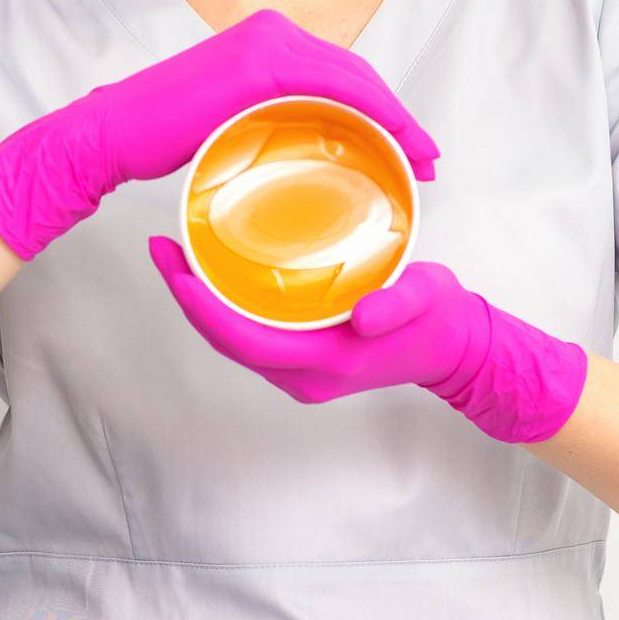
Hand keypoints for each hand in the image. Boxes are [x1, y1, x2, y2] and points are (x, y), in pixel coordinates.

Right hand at [0, 9, 440, 261]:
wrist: (108, 135)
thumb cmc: (159, 137)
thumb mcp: (225, 120)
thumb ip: (262, 116)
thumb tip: (294, 144)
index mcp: (262, 38)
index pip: (339, 72)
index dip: (383, 108)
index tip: (410, 148)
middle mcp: (269, 30)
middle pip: (355, 73)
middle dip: (399, 115)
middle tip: (426, 159)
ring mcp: (264, 42)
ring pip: (354, 79)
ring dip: (395, 117)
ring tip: (419, 161)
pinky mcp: (257, 65)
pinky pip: (335, 86)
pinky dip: (372, 111)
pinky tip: (392, 141)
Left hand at [149, 238, 588, 444]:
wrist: (455, 348)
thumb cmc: (439, 320)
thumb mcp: (427, 300)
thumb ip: (400, 303)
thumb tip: (364, 313)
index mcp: (324, 362)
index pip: (244, 339)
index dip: (203, 307)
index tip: (176, 269)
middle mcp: (302, 372)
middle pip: (226, 339)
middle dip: (188, 297)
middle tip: (162, 247)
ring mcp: (301, 366)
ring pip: (234, 337)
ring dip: (201, 300)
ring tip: (178, 251)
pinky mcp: (303, 351)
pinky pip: (251, 330)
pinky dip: (225, 302)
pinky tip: (217, 266)